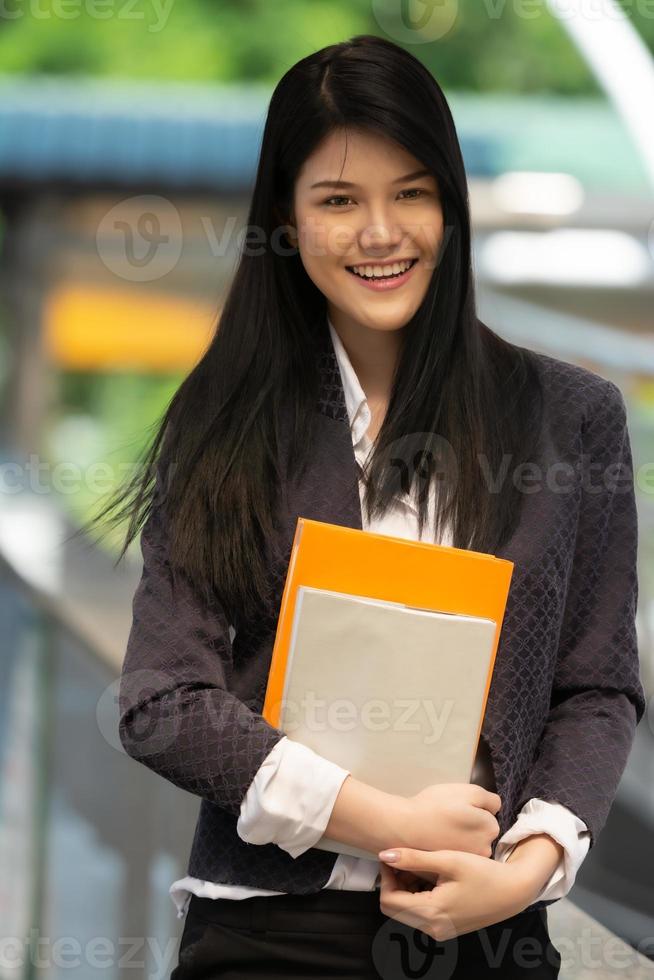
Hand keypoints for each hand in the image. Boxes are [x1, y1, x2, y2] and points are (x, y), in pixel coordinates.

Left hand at [377, 847, 533, 940]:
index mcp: (432, 912)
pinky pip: (419, 915)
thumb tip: (383, 855)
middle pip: (394, 909)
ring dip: (405, 890)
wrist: (514, 891)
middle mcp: (433, 929)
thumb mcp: (449, 859)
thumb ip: (414, 858)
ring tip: (419, 867)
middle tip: (404, 861)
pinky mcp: (446, 929)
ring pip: (405, 913)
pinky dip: (417, 897)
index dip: (386, 876)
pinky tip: (430, 878)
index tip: (393, 856)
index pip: (389, 900)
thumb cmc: (484, 873)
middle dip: (394, 883)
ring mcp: (440, 932)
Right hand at [394, 783, 501, 856]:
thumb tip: (494, 809)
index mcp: (490, 828)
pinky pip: (457, 855)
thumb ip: (489, 799)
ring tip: (440, 830)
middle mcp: (485, 849)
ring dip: (460, 838)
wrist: (404, 827)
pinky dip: (449, 849)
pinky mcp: (453, 869)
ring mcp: (468, 862)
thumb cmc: (435, 806)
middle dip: (470, 824)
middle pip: (481, 830)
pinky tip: (436, 842)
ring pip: (469, 844)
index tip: (458, 807)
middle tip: (448, 818)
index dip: (473, 807)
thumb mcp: (466, 791)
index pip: (490, 813)